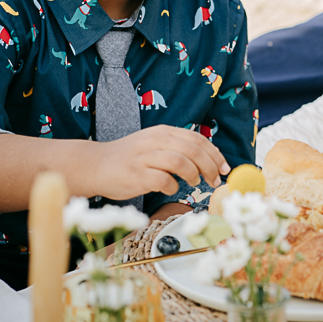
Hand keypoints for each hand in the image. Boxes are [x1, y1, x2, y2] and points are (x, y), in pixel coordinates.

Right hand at [92, 125, 229, 201]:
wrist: (97, 164)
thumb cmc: (131, 158)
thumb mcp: (155, 144)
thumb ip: (177, 148)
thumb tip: (207, 160)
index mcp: (163, 132)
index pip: (197, 139)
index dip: (214, 154)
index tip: (224, 168)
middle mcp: (156, 141)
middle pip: (193, 150)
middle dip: (210, 166)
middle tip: (214, 180)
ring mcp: (145, 157)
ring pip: (180, 162)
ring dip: (193, 175)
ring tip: (194, 183)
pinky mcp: (137, 175)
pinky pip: (163, 180)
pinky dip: (172, 186)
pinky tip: (171, 189)